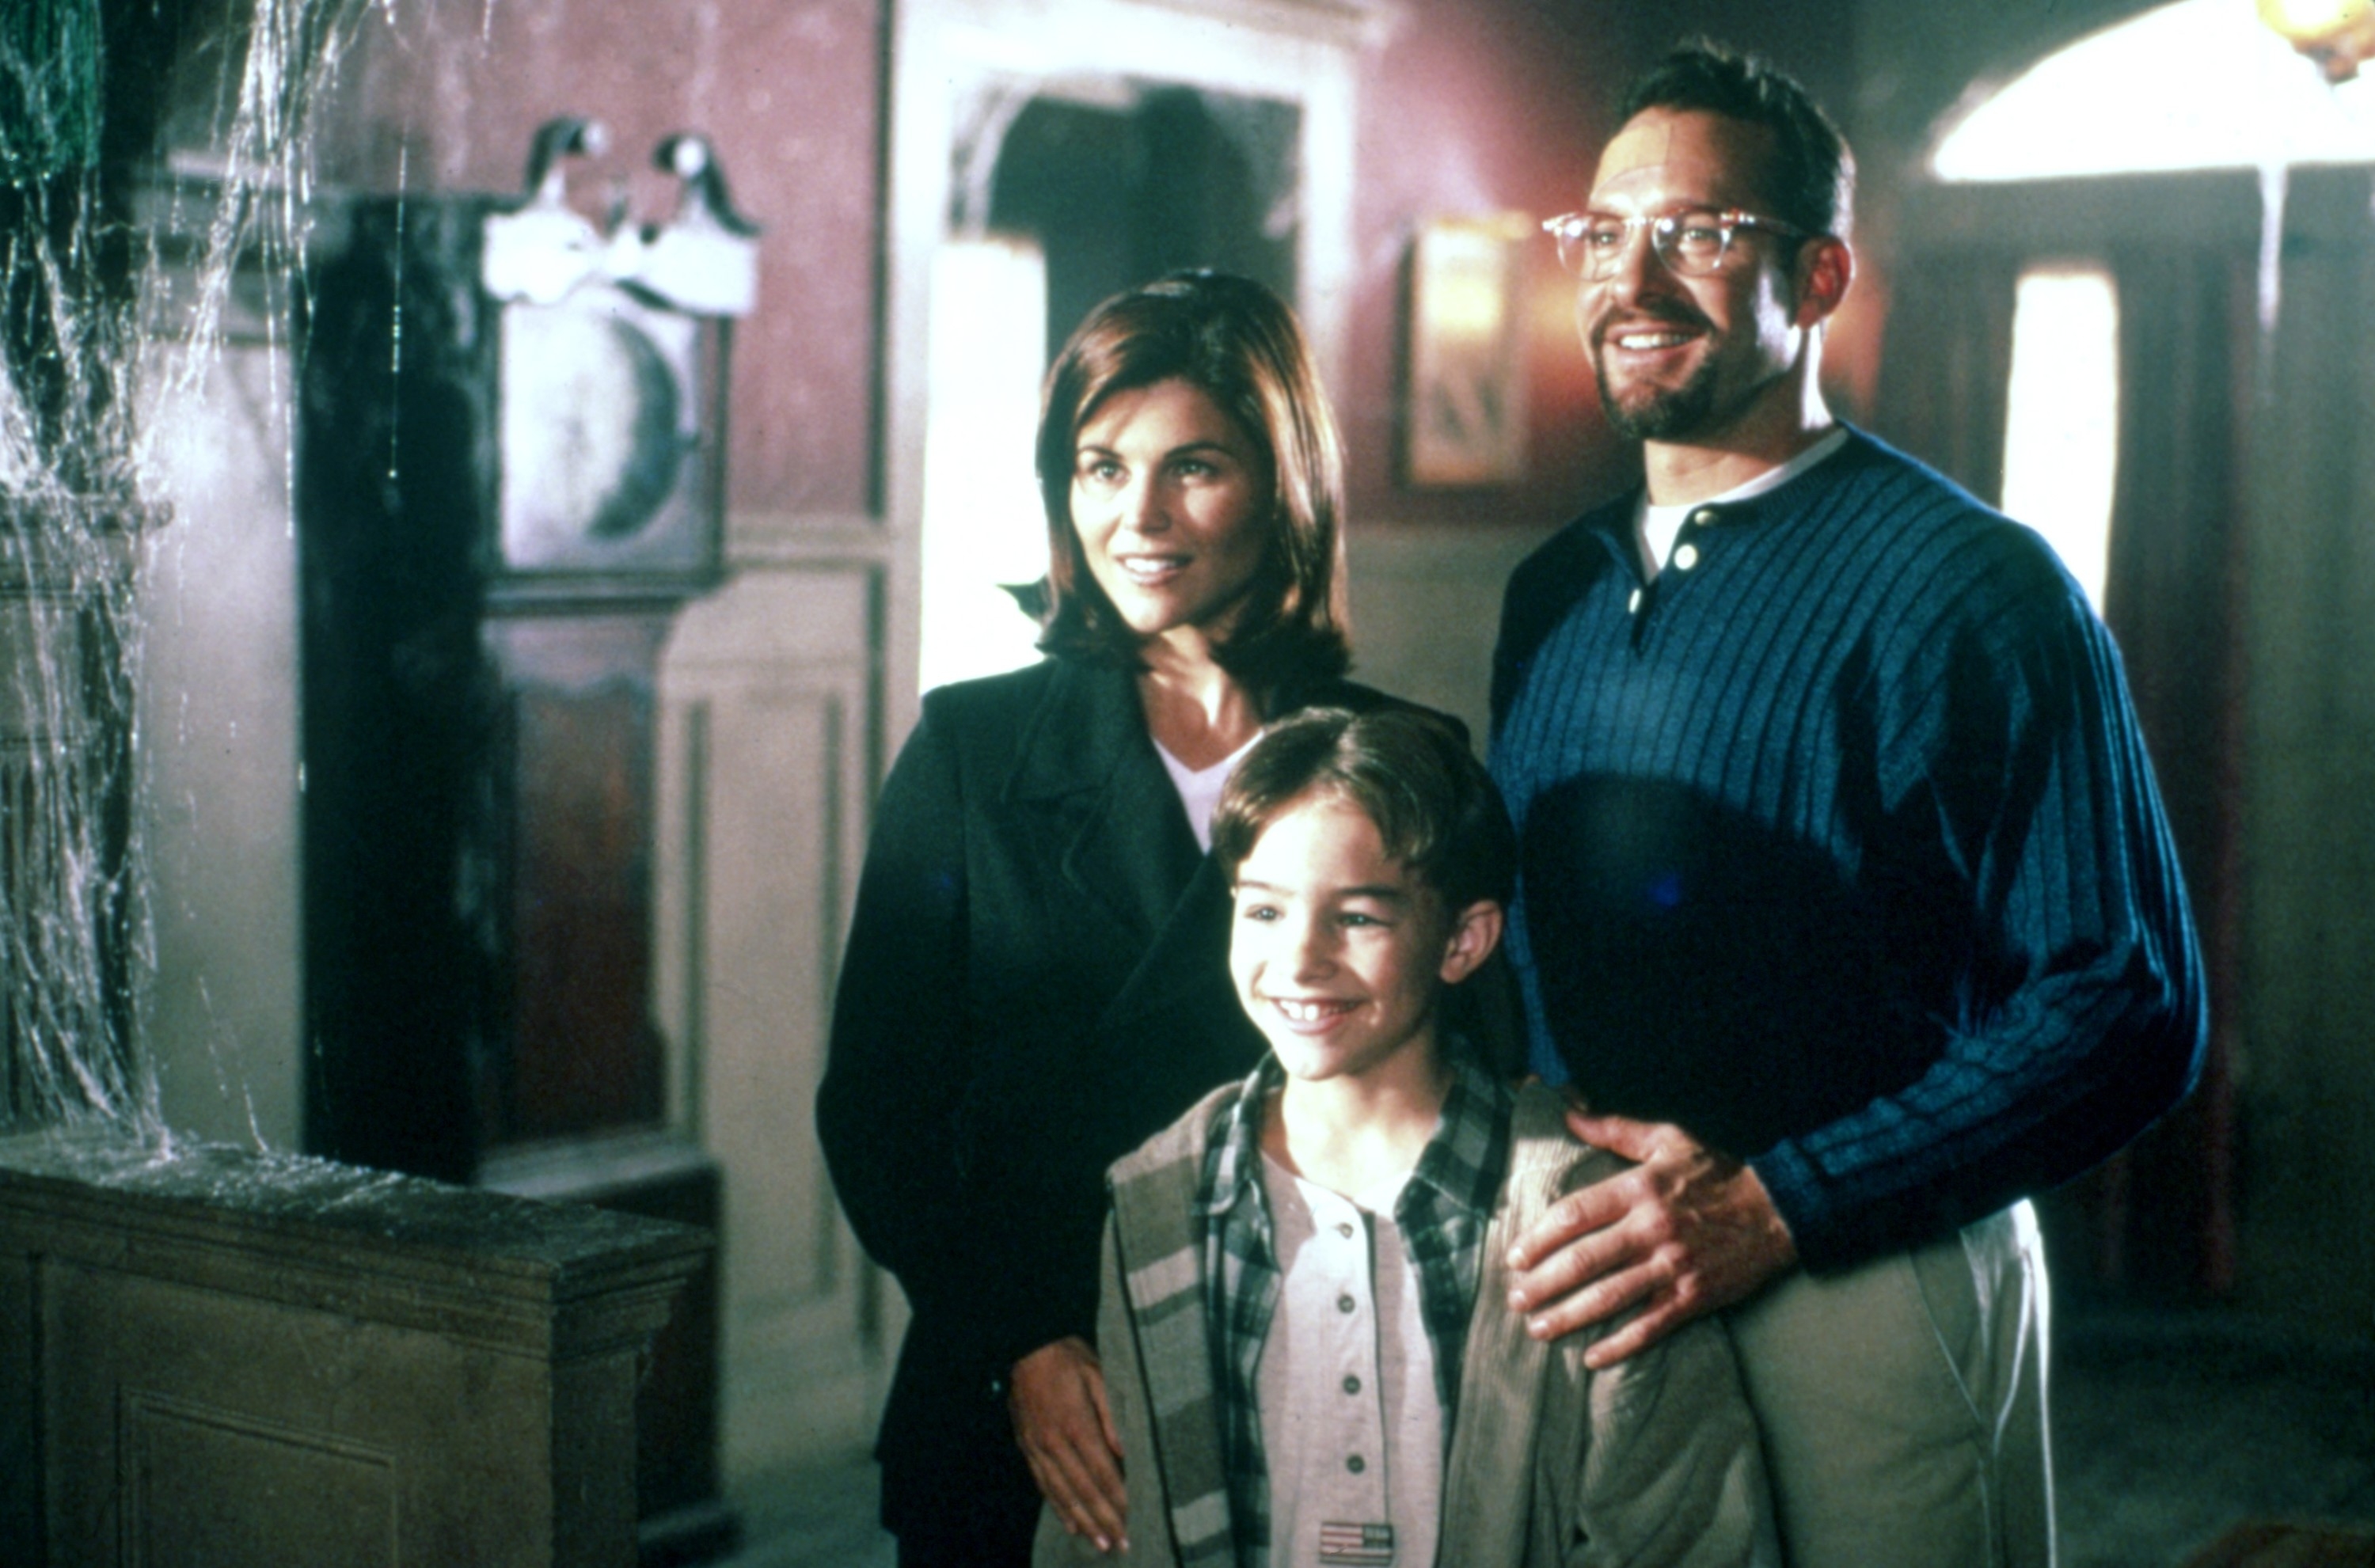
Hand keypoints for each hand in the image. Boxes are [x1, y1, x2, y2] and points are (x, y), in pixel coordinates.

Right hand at [1009, 1336, 1127, 1552]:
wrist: (1027, 1346)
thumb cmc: (1069, 1358)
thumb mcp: (1099, 1376)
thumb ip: (1113, 1416)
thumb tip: (1127, 1454)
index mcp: (1076, 1424)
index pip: (1103, 1472)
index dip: (1119, 1499)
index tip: (1134, 1520)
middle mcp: (1054, 1442)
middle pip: (1084, 1490)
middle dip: (1105, 1520)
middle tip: (1122, 1544)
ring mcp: (1037, 1447)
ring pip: (1062, 1493)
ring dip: (1083, 1522)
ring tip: (1101, 1544)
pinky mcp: (1026, 1447)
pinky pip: (1042, 1484)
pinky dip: (1058, 1507)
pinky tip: (1070, 1524)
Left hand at [1506, 1109, 1797, 1367]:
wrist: (1778, 1209)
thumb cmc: (1715, 1172)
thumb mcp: (1667, 1140)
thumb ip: (1615, 1128)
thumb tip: (1569, 1111)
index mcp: (1639, 1189)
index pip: (1575, 1215)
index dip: (1539, 1239)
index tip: (1514, 1257)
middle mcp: (1652, 1228)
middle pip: (1584, 1260)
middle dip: (1543, 1284)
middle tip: (1515, 1300)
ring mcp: (1673, 1266)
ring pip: (1610, 1297)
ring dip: (1569, 1316)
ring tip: (1538, 1329)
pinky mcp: (1694, 1296)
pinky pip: (1650, 1326)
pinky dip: (1620, 1345)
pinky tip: (1592, 1358)